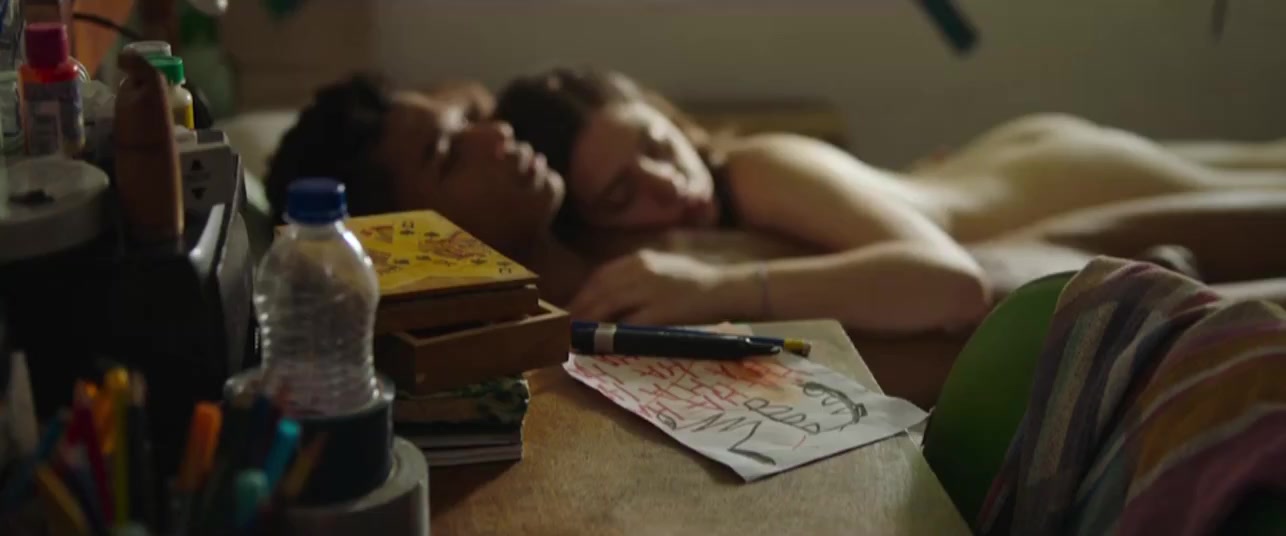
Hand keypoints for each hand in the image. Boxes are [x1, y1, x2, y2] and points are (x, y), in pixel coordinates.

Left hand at [568, 250, 746, 324]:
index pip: (600, 276)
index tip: (571, 309)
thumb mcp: (661, 268)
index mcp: (640, 260)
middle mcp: (641, 270)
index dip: (582, 294)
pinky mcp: (661, 311)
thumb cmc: (694, 281)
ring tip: (577, 337)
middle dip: (580, 310)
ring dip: (589, 322)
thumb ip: (635, 278)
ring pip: (608, 306)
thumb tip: (607, 297)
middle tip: (566, 328)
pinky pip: (629, 324)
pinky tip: (603, 342)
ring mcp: (650, 290)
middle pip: (599, 291)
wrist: (726, 288)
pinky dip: (612, 333)